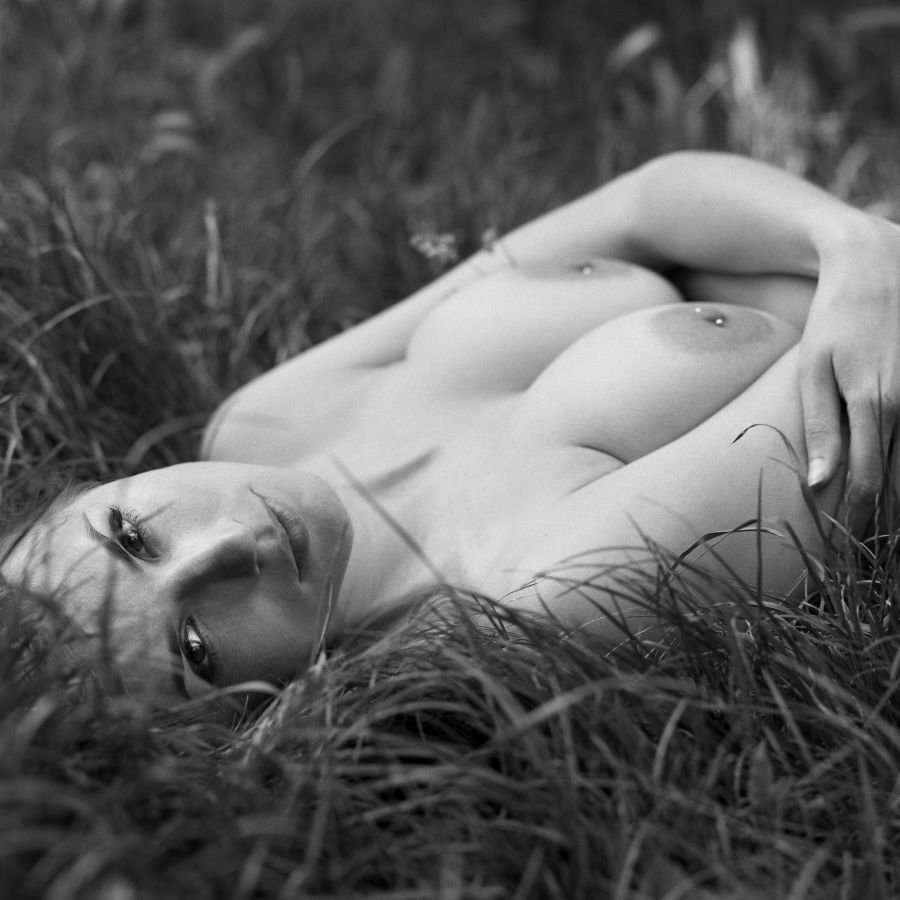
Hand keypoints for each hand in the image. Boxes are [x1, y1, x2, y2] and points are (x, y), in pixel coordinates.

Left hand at [799, 213, 899, 530]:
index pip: (865, 483)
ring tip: (885, 540)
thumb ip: (821, 426)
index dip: (855, 522)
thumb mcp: (813, 368)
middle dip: (883, 525)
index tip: (844, 553)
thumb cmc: (836, 318)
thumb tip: (820, 484)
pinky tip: (898, 493)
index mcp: (876, 405)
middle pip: (899, 484)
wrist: (879, 265)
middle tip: (866, 560)